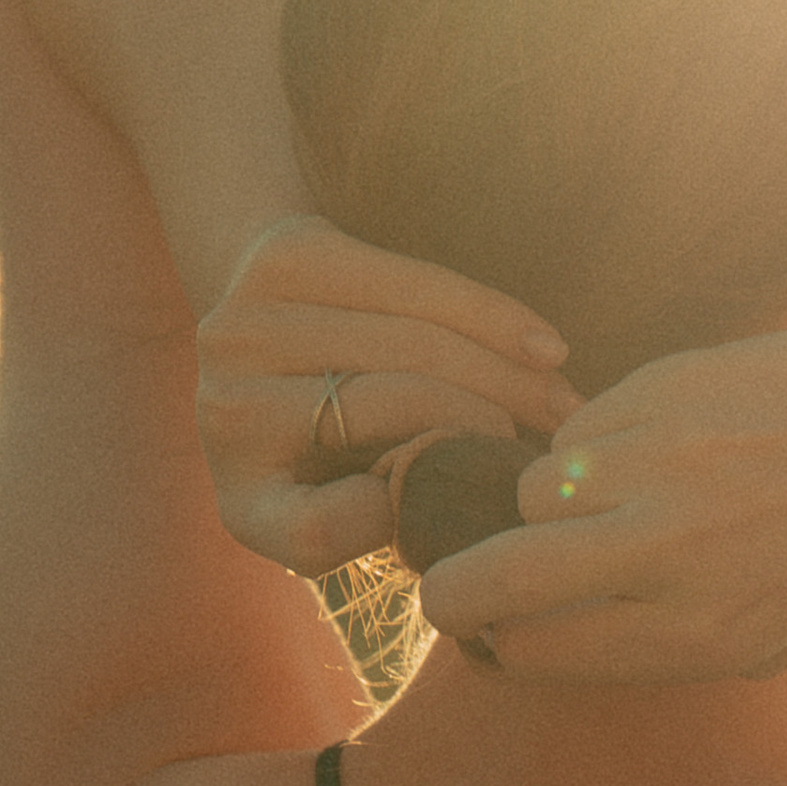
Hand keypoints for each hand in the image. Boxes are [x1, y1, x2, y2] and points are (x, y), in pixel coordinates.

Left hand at [196, 217, 578, 574]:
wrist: (271, 333)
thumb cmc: (342, 450)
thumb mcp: (357, 513)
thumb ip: (397, 520)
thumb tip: (471, 496)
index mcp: (243, 502)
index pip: (315, 529)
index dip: (397, 521)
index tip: (455, 509)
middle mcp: (224, 414)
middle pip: (386, 409)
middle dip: (490, 421)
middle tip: (559, 443)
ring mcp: (243, 329)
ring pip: (411, 344)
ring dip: (506, 373)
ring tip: (562, 400)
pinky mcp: (285, 256)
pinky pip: (413, 284)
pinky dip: (489, 316)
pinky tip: (542, 346)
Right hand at [415, 310, 786, 681]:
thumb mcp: (775, 634)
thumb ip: (661, 641)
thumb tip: (545, 639)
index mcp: (702, 634)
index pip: (541, 654)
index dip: (503, 647)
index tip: (496, 636)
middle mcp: (671, 554)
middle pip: (499, 580)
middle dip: (451, 591)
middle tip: (443, 590)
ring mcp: (662, 465)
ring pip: (533, 490)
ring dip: (548, 499)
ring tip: (605, 496)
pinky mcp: (666, 391)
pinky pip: (582, 424)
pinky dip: (598, 439)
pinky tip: (656, 442)